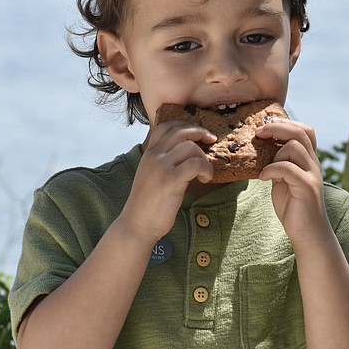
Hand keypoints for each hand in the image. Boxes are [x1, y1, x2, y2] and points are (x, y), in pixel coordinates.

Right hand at [121, 121, 215, 242]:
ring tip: (205, 173)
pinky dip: (206, 169)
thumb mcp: (151, 174)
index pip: (166, 125)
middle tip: (211, 141)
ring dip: (205, 158)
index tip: (198, 133)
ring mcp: (161, 166)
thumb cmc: (149, 203)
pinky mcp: (171, 180)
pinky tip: (205, 179)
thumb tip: (188, 150)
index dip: (185, 125)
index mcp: (148, 153)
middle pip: (180, 131)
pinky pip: (196, 164)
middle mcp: (153, 155)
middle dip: (200, 132)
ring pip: (191, 147)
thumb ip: (163, 160)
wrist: (138, 224)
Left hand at [256, 119, 328, 243]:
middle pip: (300, 132)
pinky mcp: (307, 187)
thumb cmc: (293, 207)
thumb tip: (261, 149)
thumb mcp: (283, 180)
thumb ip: (278, 164)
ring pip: (294, 147)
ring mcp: (312, 174)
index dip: (286, 122)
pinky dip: (271, 169)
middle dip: (277, 127)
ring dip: (274, 153)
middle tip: (258, 131)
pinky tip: (263, 178)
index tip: (266, 124)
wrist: (308, 234)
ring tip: (263, 166)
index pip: (305, 130)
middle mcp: (314, 164)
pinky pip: (288, 168)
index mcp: (308, 160)